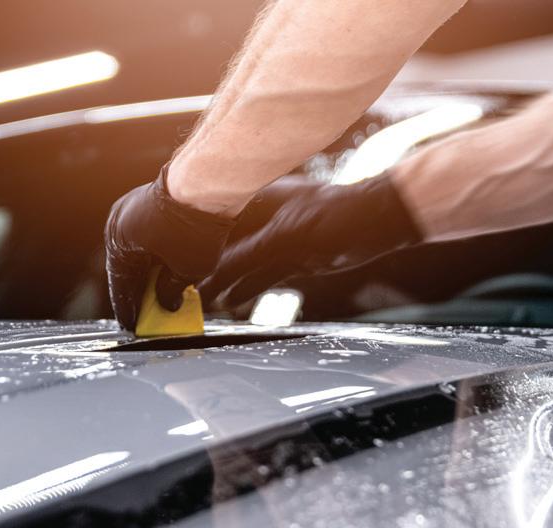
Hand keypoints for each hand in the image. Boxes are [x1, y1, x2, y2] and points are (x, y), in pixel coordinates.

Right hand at [105, 167, 237, 329]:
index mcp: (118, 241)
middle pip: (127, 266)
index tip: (130, 326)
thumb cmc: (195, 227)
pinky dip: (156, 255)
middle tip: (143, 315)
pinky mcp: (152, 200)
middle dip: (138, 291)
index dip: (126, 308)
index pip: (120, 283)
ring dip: (148, 273)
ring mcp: (134, 208)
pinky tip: (167, 270)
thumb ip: (172, 290)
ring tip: (157, 296)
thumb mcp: (186, 270)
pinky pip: (149, 236)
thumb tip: (167, 301)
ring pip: (139, 250)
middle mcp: (119, 222)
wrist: (210, 183)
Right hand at [199, 173, 422, 308]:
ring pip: (241, 265)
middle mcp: (263, 218)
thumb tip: (214, 274)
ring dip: (221, 282)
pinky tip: (229, 302)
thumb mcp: (285, 236)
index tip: (172, 261)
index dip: (192, 240)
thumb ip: (247, 255)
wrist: (379, 224)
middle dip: (202, 266)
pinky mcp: (293, 258)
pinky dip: (246, 290)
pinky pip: (262, 277)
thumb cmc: (337, 216)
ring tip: (198, 300)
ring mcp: (278, 239)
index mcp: (257, 201)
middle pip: (224, 246)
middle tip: (180, 287)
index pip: (214, 221)